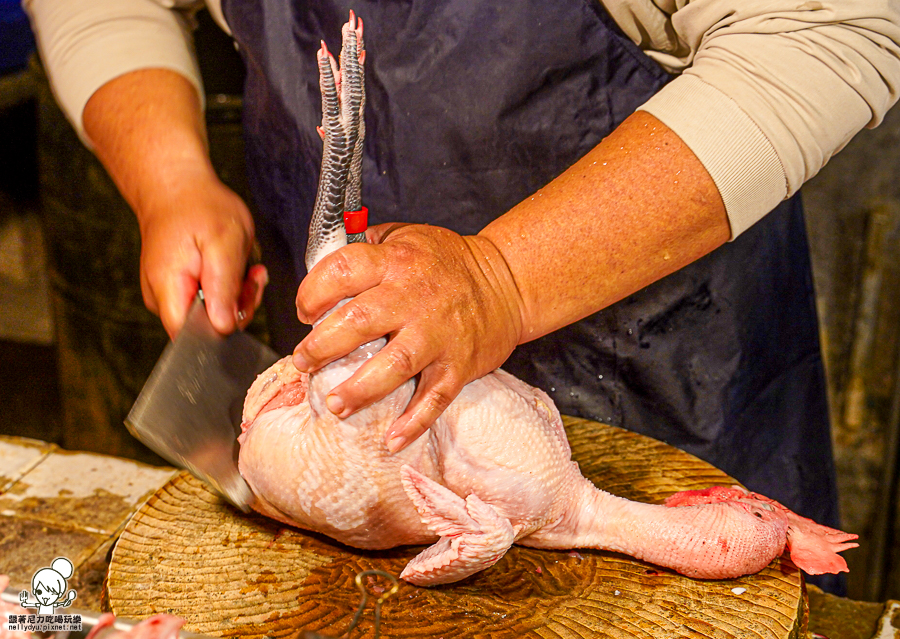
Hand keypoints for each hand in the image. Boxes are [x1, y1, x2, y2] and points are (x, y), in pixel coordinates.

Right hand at [137, 170, 267, 337]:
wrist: (177, 186)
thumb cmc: (198, 207)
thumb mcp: (223, 244)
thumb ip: (223, 288)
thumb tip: (224, 327)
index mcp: (168, 290)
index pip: (193, 337)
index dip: (224, 328)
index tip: (241, 298)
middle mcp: (164, 298)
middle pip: (207, 328)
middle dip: (237, 306)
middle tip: (250, 276)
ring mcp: (171, 295)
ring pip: (213, 314)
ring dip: (237, 294)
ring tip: (243, 265)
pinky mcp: (182, 289)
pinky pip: (211, 300)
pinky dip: (228, 286)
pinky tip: (233, 266)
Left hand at [293, 223, 524, 450]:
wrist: (507, 281)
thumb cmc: (447, 262)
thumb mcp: (406, 236)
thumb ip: (365, 247)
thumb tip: (317, 265)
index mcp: (396, 262)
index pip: (343, 272)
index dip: (313, 293)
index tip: (305, 313)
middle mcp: (416, 297)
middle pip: (361, 322)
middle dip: (323, 346)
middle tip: (304, 363)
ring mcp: (439, 334)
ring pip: (395, 365)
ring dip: (360, 389)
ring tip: (335, 404)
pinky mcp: (459, 364)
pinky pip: (435, 397)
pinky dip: (415, 422)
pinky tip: (392, 439)